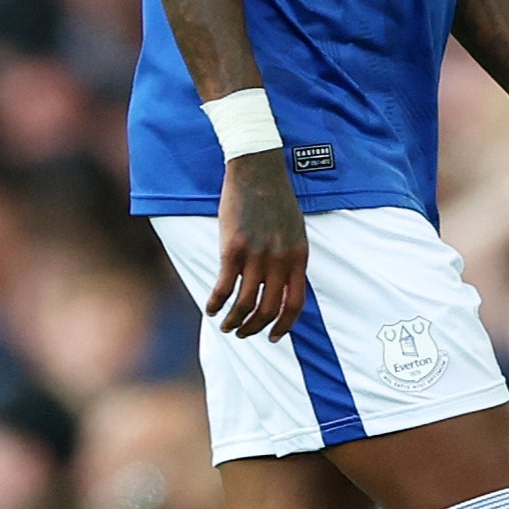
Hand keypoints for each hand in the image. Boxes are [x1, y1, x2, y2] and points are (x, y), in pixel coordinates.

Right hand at [210, 158, 308, 339]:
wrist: (258, 171)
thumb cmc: (275, 200)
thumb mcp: (295, 232)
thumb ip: (291, 259)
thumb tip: (283, 287)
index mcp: (298, 257)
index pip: (295, 304)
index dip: (284, 326)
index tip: (274, 337)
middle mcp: (279, 260)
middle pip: (268, 309)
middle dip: (254, 328)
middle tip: (243, 333)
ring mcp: (256, 255)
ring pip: (244, 303)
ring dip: (233, 321)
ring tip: (225, 325)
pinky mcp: (233, 249)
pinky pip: (223, 286)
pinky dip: (216, 303)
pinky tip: (210, 308)